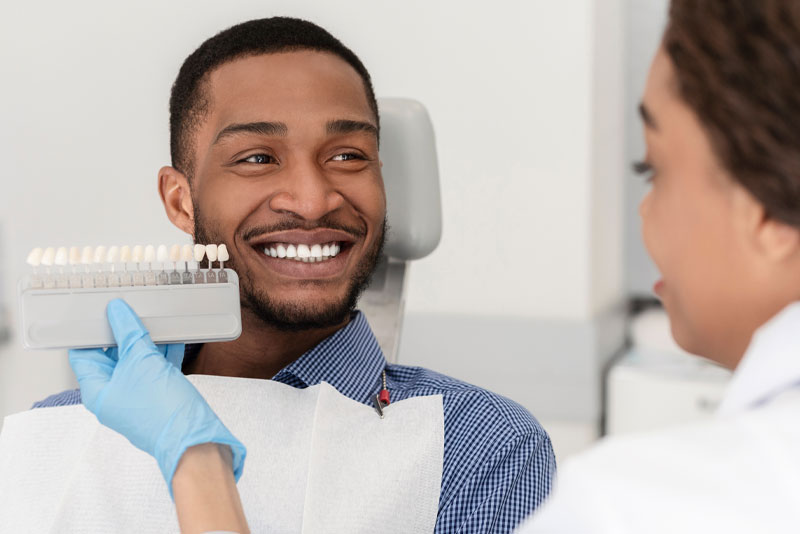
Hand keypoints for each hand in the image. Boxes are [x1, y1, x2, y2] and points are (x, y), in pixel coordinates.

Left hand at [68, 298, 245, 495]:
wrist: (194, 437)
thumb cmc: (161, 409)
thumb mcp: (142, 361)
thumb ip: (128, 333)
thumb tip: (116, 312)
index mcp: (97, 390)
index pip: (84, 354)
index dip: (91, 331)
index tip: (102, 311)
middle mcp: (114, 395)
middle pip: (111, 356)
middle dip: (123, 333)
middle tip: (132, 310)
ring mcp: (136, 396)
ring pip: (136, 361)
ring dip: (146, 341)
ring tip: (155, 320)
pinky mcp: (157, 397)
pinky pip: (155, 369)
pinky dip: (162, 353)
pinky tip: (174, 338)